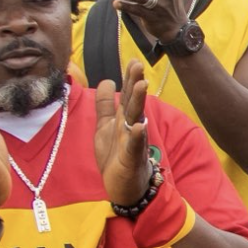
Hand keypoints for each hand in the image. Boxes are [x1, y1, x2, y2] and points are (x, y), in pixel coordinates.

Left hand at [94, 59, 151, 206]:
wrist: (125, 186)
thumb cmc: (116, 156)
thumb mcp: (105, 127)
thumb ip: (105, 105)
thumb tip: (107, 80)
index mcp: (123, 119)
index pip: (127, 95)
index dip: (129, 78)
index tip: (133, 60)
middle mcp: (130, 127)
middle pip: (133, 102)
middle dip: (135, 83)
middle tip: (138, 65)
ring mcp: (133, 142)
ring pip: (136, 119)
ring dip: (139, 102)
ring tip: (142, 85)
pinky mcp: (132, 159)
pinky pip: (135, 146)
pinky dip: (138, 136)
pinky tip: (139, 125)